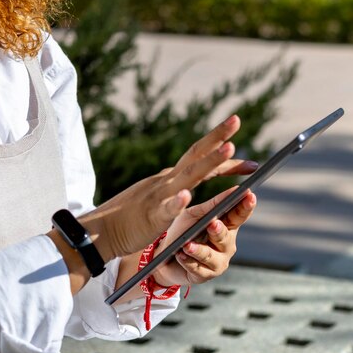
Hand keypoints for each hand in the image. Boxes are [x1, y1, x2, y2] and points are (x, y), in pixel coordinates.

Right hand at [79, 115, 256, 261]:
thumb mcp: (160, 199)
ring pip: (188, 175)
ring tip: (229, 149)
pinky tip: (187, 196)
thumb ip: (175, 191)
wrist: (100, 232)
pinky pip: (165, 208)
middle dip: (218, 137)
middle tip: (237, 119)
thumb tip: (190, 189)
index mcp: (171, 178)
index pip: (201, 161)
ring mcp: (159, 195)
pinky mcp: (150, 216)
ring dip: (209, 161)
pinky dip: (176, 201)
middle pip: (196, 154)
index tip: (252, 163)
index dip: (227, 160)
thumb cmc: (132, 217)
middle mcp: (167, 180)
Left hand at [152, 187, 256, 285]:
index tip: (250, 195)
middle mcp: (227, 245)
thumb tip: (234, 190)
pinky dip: (187, 261)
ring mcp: (218, 262)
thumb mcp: (194, 215)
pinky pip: (196, 268)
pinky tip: (180, 255)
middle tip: (213, 224)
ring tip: (187, 245)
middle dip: (219, 231)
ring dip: (198, 250)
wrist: (164, 255)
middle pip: (225, 237)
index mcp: (227, 226)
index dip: (245, 207)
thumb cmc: (183, 231)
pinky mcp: (205, 275)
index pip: (239, 216)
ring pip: (209, 255)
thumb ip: (212, 205)